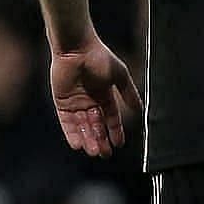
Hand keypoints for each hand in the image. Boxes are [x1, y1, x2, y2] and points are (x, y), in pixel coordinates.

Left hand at [50, 38, 142, 158]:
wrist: (76, 49)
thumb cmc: (100, 58)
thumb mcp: (120, 76)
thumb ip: (129, 93)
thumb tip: (141, 110)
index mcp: (104, 94)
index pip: (110, 117)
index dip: (115, 131)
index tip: (119, 144)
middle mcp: (90, 101)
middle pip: (96, 125)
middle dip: (101, 139)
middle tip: (105, 154)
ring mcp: (75, 103)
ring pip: (82, 126)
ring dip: (88, 139)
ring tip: (94, 151)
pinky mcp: (62, 103)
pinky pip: (67, 122)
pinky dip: (72, 133)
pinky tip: (78, 144)